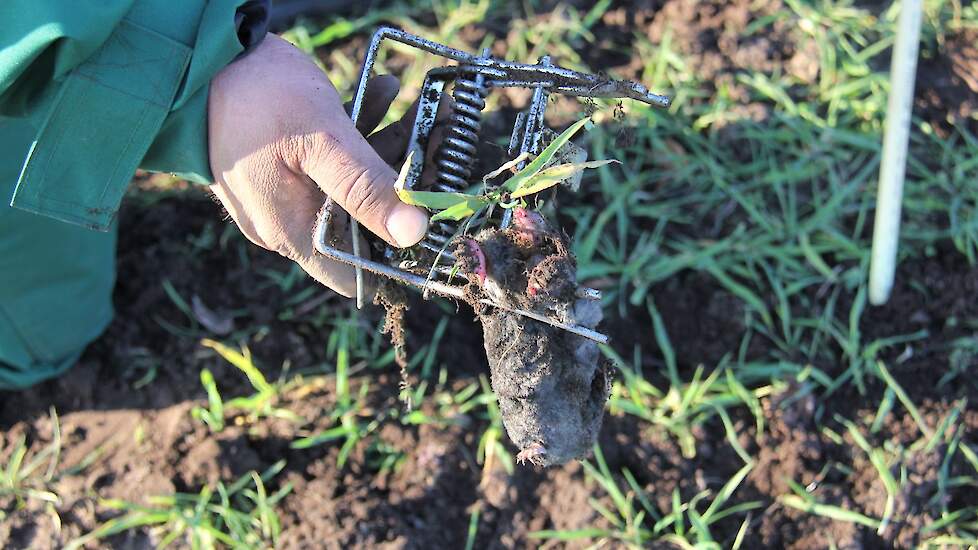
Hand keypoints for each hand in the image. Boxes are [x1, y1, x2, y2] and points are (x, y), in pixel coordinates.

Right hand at [207, 34, 428, 295]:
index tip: (435, 221)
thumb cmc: (254, 97)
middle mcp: (285, 222)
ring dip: (388, 146)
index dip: (398, 257)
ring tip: (421, 106)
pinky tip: (384, 91)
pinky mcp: (283, 164)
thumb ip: (366, 188)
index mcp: (290, 231)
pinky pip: (330, 159)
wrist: (198, 55)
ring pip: (351, 183)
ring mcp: (283, 193)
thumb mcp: (322, 141)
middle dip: (404, 182)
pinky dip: (359, 130)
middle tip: (439, 140)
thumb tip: (412, 233)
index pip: (353, 273)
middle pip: (361, 220)